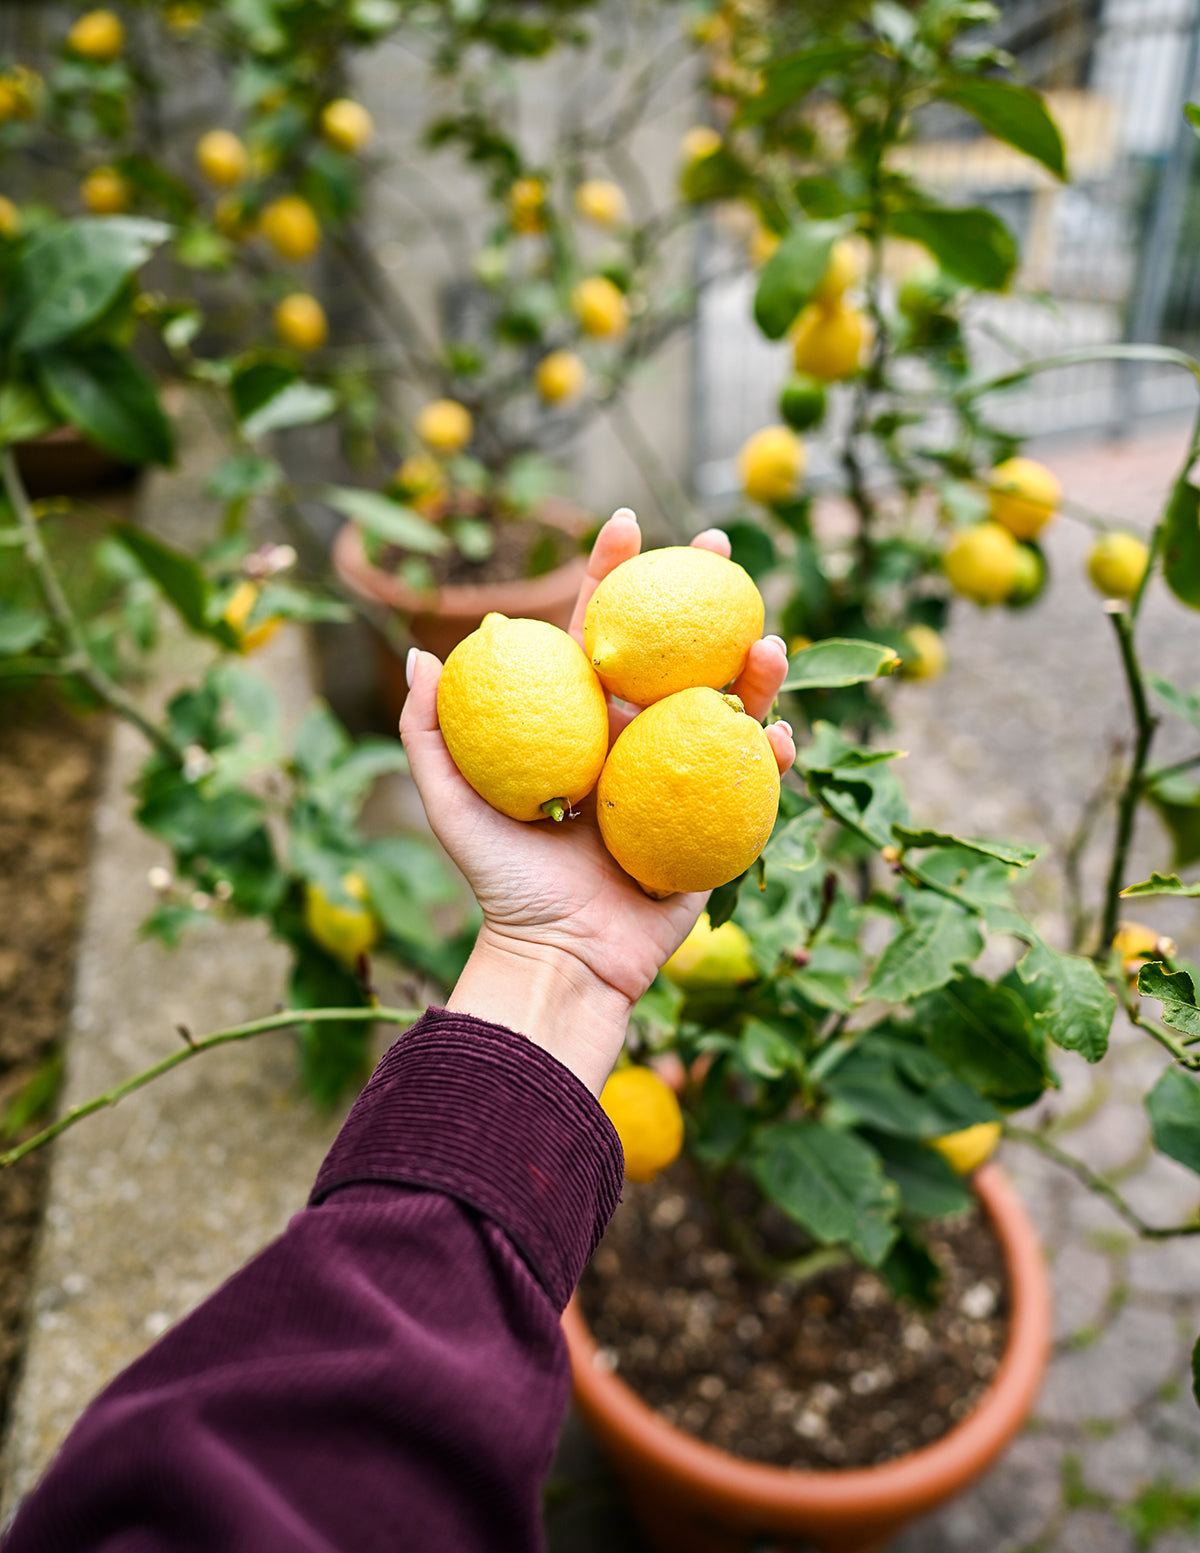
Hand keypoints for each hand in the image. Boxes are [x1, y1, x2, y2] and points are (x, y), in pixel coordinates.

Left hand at [398, 509, 795, 1093]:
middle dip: (699, 593)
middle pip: (674, 653)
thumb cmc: (502, 884)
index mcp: (581, 723)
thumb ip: (429, 733)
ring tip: (765, 642)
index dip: (607, 577)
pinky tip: (778, 735)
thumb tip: (422, 653)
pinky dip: (772, 756)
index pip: (597, 633)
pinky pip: (755, 784)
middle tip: (717, 545)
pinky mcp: (718, 824)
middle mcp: (635, 739)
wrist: (556, 958)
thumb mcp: (451, 806)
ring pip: (726, 706)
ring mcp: (682, 777)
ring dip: (752, 669)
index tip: (622, 523)